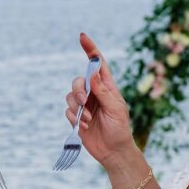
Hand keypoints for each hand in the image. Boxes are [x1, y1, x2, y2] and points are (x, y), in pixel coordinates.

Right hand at [67, 34, 136, 167]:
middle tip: (84, 103)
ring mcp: (85, 105)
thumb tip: (92, 74)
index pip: (97, 64)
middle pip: (78, 81)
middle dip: (78, 90)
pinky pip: (68, 110)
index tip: (82, 37)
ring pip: (70, 96)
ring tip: (88, 119)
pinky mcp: (77, 117)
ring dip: (77, 107)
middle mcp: (94, 93)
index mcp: (107, 87)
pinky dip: (74, 117)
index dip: (90, 49)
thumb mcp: (115, 108)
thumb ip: (103, 91)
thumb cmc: (120, 129)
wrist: (113, 151)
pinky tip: (84, 126)